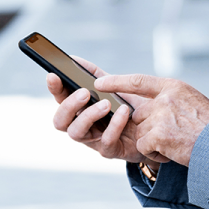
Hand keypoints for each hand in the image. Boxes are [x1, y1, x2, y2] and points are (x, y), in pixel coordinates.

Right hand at [47, 57, 164, 167]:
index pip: (60, 99)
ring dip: (89, 115)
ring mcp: (94, 140)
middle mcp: (82, 126)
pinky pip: (106, 141)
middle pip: (60, 121)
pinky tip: (124, 112)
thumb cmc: (128, 105)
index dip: (54, 88)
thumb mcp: (112, 86)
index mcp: (79, 109)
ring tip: (106, 103)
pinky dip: (114, 125)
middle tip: (84, 92)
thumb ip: (94, 74)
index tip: (53, 75)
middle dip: (69, 106)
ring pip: (76, 133)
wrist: (154, 125)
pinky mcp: (111, 150)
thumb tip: (74, 59)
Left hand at [94, 75, 208, 166]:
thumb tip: (150, 107)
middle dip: (148, 127)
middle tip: (171, 134)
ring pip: (141, 131)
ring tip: (176, 142)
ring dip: (153, 142)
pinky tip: (172, 151)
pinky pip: (144, 146)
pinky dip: (155, 153)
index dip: (117, 81)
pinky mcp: (158, 134)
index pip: (138, 81)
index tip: (99, 82)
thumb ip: (170, 99)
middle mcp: (165, 98)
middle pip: (139, 113)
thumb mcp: (192, 101)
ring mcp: (161, 116)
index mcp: (173, 86)